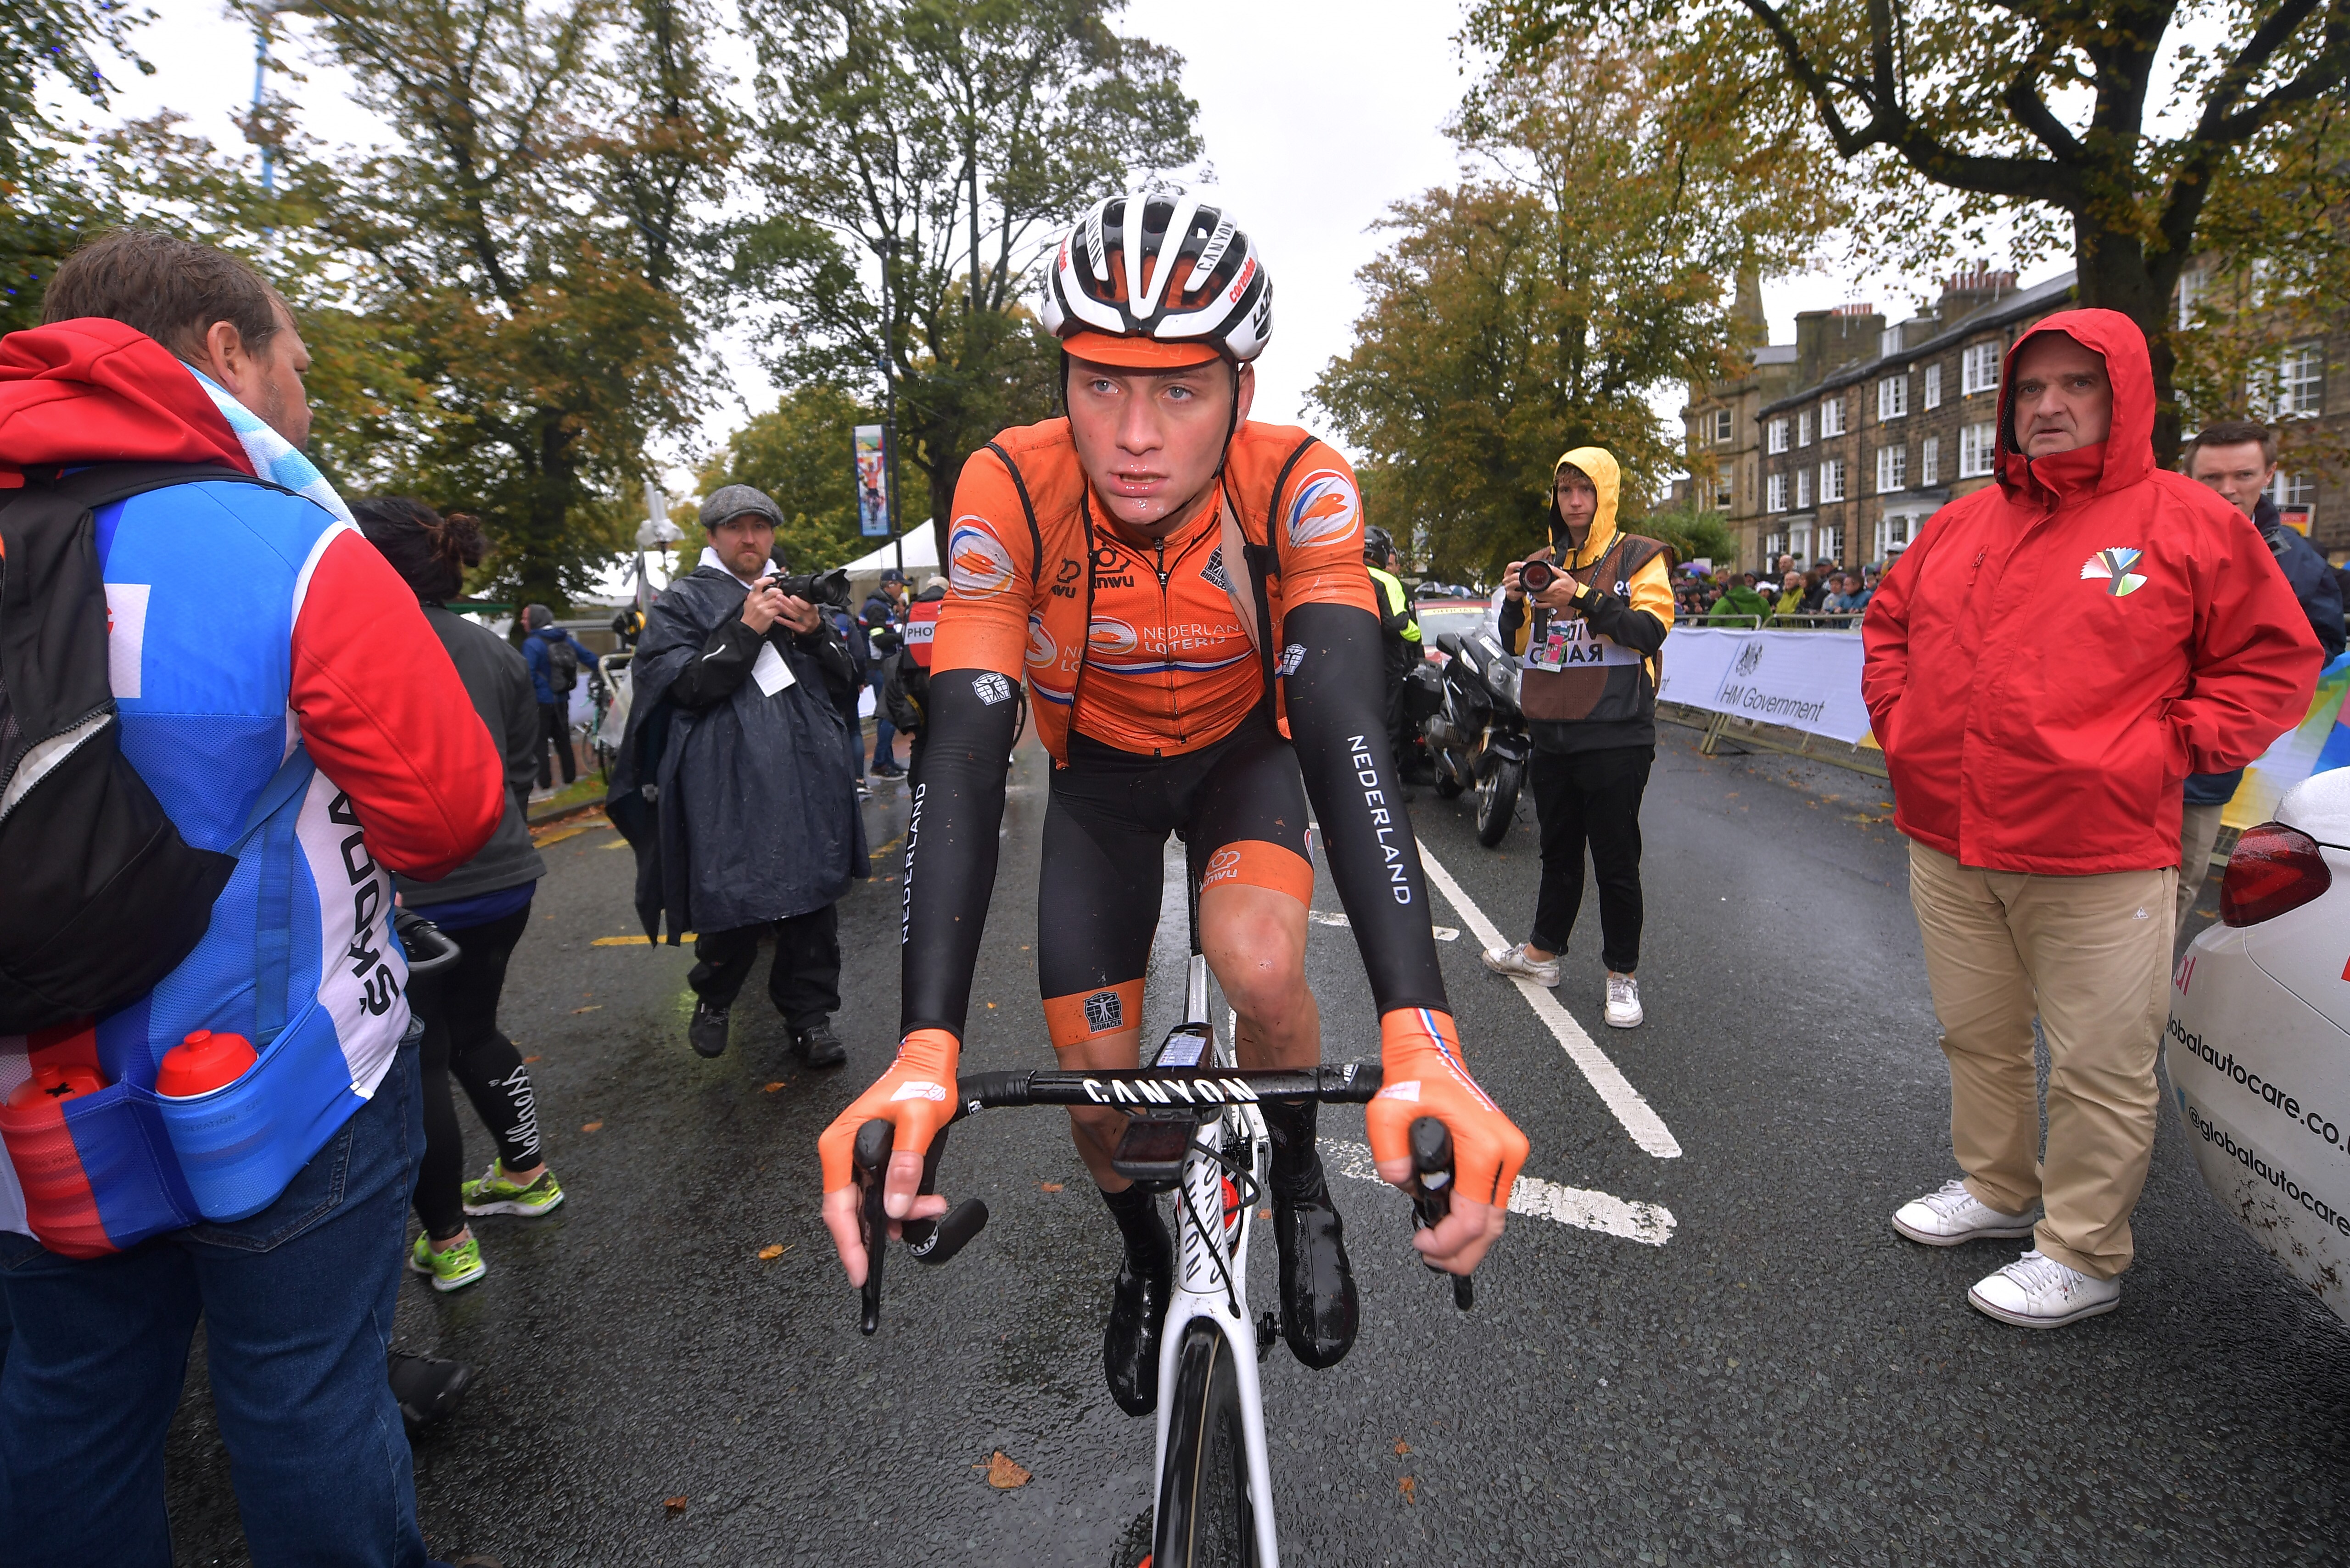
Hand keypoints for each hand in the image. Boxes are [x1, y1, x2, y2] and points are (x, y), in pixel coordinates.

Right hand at [741, 579, 787, 633]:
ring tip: (780, 604)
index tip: (773, 580)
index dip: (767, 579)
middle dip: (779, 592)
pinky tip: (779, 611)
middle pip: (773, 591)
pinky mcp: (768, 615)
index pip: (759, 583)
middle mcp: (756, 600)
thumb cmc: (750, 615)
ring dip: (781, 602)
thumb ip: (757, 594)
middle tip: (780, 594)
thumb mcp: (749, 602)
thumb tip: (767, 585)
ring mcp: (762, 607)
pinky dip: (781, 609)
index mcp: (752, 596)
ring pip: (777, 600)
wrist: (748, 628)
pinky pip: (779, 609)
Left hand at [772, 592, 820, 635]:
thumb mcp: (810, 605)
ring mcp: (805, 623)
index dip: (799, 601)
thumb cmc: (809, 613)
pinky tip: (776, 617)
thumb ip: (802, 599)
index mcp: (813, 609)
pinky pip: (790, 624)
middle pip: (798, 609)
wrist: (814, 626)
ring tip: (777, 603)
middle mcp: (810, 616)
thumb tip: (789, 589)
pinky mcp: (799, 629)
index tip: (792, 596)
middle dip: (787, 602)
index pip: (807, 605)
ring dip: (784, 609)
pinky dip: (782, 620)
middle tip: (779, 597)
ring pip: (793, 616)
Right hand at [818, 1028, 956, 1286]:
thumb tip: (893, 1206)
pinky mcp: (869, 1159)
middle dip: (877, 1231)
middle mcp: (840, 1153)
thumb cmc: (921, 1084)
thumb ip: (907, 1163)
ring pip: (868, 1204)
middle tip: (903, 1240)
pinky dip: (896, 1204)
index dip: (848, 1243)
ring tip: (929, 1206)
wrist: (928, 1063)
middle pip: (851, 1210)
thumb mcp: (918, 1122)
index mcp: (839, 1145)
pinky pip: (877, 1192)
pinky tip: (918, 1205)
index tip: (860, 1271)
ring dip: (894, 1215)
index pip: (837, 1207)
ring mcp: (854, 1157)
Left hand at [1366, 1009, 1527, 1274]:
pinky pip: (1491, 1200)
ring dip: (1469, 1240)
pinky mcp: (1504, 1156)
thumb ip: (1389, 1154)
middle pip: (1492, 1226)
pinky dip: (1474, 1220)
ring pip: (1496, 1217)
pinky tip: (1450, 1227)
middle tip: (1433, 1259)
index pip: (1473, 1217)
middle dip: (1462, 1252)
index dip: (1447, 1242)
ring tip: (1438, 1249)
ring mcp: (1509, 1154)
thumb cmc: (1415, 1082)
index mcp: (1484, 1147)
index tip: (1423, 1244)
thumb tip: (1403, 1183)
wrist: (1431, 1059)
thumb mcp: (1387, 1114)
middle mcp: (1506, 1153)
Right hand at [1500, 558, 1525, 600]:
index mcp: (1507, 573)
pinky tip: (1524, 592)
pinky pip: (1516, 592)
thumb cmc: (1516, 583)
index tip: (1525, 564)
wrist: (1512, 594)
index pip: (1510, 566)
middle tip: (1527, 576)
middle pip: (1513, 575)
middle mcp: (1506, 579)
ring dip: (1521, 583)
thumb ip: (1521, 571)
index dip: (1517, 564)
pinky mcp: (1509, 594)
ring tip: (1526, 584)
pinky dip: (1521, 592)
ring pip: (1514, 583)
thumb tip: (1530, 566)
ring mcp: (1507, 587)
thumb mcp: (1517, 576)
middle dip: (1521, 575)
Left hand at [1532, 575, 1581, 615]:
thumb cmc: (1571, 586)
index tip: (1533, 583)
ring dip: (1535, 596)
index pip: (1541, 588)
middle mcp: (1552, 595)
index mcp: (1554, 587)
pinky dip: (1537, 604)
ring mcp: (1552, 600)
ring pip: (1539, 600)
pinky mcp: (1553, 605)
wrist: (1577, 595)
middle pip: (1538, 594)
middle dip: (1534, 590)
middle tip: (1533, 587)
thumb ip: (1555, 570)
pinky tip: (1535, 602)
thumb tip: (1548, 566)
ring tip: (1535, 592)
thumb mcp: (1564, 575)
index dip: (1535, 586)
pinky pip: (1543, 606)